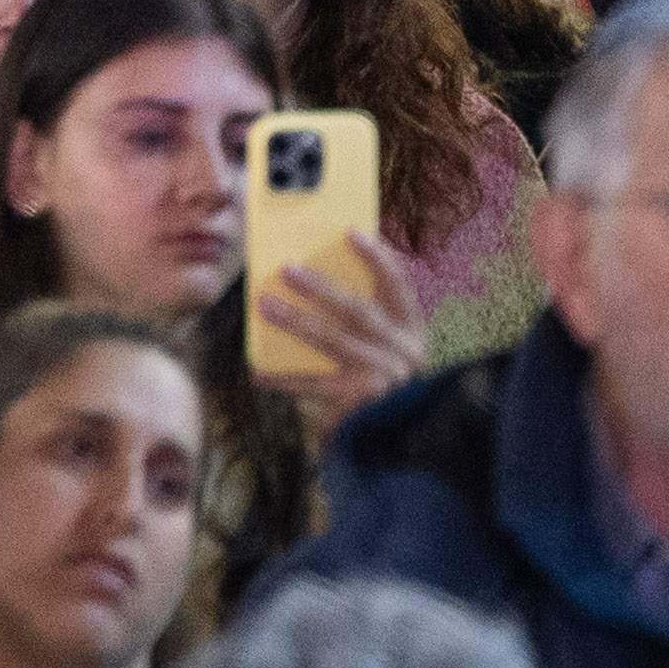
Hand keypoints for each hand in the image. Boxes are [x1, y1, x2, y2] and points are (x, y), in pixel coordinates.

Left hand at [255, 229, 427, 431]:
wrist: (399, 435)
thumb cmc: (382, 377)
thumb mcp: (385, 343)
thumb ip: (362, 316)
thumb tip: (311, 274)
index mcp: (411, 329)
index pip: (398, 285)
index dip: (377, 257)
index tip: (351, 232)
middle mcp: (403, 351)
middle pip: (359, 312)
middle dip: (321, 289)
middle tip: (286, 269)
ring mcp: (384, 377)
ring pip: (334, 341)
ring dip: (296, 321)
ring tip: (265, 305)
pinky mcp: (362, 402)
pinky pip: (315, 385)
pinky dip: (285, 378)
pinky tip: (258, 372)